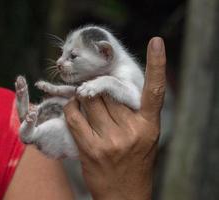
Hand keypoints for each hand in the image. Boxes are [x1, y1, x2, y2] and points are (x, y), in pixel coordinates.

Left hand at [63, 37, 165, 199]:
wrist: (124, 195)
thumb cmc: (134, 162)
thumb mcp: (143, 137)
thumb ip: (133, 114)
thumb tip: (112, 89)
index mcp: (149, 126)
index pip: (155, 91)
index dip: (157, 65)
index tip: (156, 43)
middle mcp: (132, 131)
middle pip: (110, 93)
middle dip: (99, 86)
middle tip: (92, 84)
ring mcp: (110, 140)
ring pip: (91, 101)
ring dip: (82, 96)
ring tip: (82, 97)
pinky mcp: (90, 149)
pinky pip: (75, 117)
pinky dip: (70, 108)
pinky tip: (71, 108)